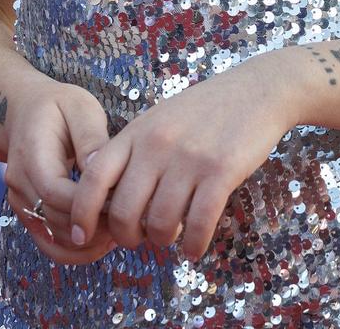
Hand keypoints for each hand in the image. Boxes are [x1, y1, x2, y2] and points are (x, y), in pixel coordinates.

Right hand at [1, 73, 120, 263]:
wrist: (26, 114)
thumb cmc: (58, 107)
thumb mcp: (79, 107)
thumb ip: (90, 137)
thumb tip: (101, 167)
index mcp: (30, 154)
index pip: (54, 191)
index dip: (88, 204)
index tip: (123, 200)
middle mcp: (20, 184)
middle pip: (55, 219)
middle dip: (95, 225)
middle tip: (133, 220)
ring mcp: (21, 203)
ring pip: (52, 238)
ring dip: (88, 242)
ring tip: (123, 230)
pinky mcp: (29, 214)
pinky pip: (49, 244)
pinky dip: (75, 252)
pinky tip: (104, 243)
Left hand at [67, 52, 299, 263]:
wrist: (258, 90)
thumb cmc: (206, 109)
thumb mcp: (159, 119)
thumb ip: (131, 150)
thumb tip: (101, 190)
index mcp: (137, 132)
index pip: (93, 179)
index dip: (82, 214)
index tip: (81, 235)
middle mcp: (158, 145)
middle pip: (124, 211)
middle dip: (127, 237)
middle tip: (139, 239)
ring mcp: (189, 158)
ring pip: (161, 223)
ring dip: (163, 240)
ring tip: (171, 238)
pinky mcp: (221, 171)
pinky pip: (199, 223)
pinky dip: (194, 245)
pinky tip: (195, 249)